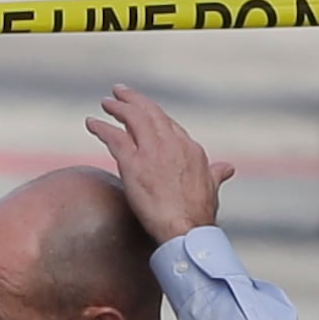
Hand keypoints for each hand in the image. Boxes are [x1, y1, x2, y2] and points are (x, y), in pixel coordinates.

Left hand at [86, 86, 230, 244]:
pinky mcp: (133, 164)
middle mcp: (172, 144)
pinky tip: (91, 123)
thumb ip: (216, 173)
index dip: (153, 115)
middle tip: (120, 92)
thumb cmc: (199, 213)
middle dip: (135, 100)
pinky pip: (114, 138)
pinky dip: (101, 128)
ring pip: (133, 119)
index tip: (142, 110)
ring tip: (106, 102)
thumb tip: (227, 168)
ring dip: (118, 108)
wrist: (187, 227)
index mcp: (190, 148)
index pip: (169, 124)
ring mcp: (152, 152)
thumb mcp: (211, 186)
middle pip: (151, 113)